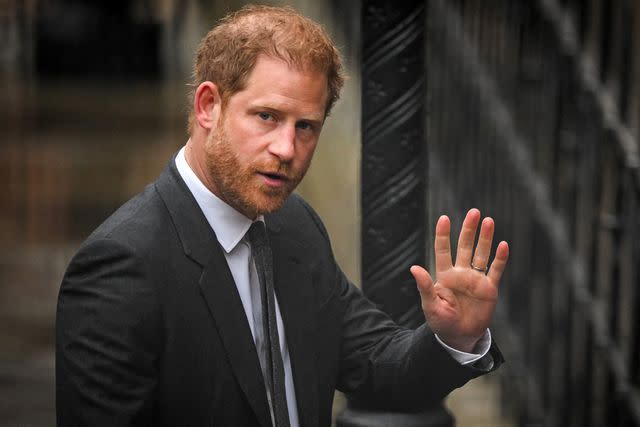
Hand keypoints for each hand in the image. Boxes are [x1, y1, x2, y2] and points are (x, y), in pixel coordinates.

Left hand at [410, 208, 508, 352]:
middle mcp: (461, 273)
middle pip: (465, 246)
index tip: (444, 218)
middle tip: (474, 212)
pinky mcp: (489, 288)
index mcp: (444, 275)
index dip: (443, 235)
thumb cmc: (441, 321)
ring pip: (481, 254)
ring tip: (488, 220)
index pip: (443, 250)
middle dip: (469, 230)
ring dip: (485, 238)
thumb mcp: (430, 305)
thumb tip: (414, 268)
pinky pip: (495, 270)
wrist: (459, 337)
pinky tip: (503, 245)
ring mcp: (476, 279)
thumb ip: (425, 286)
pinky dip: (500, 259)